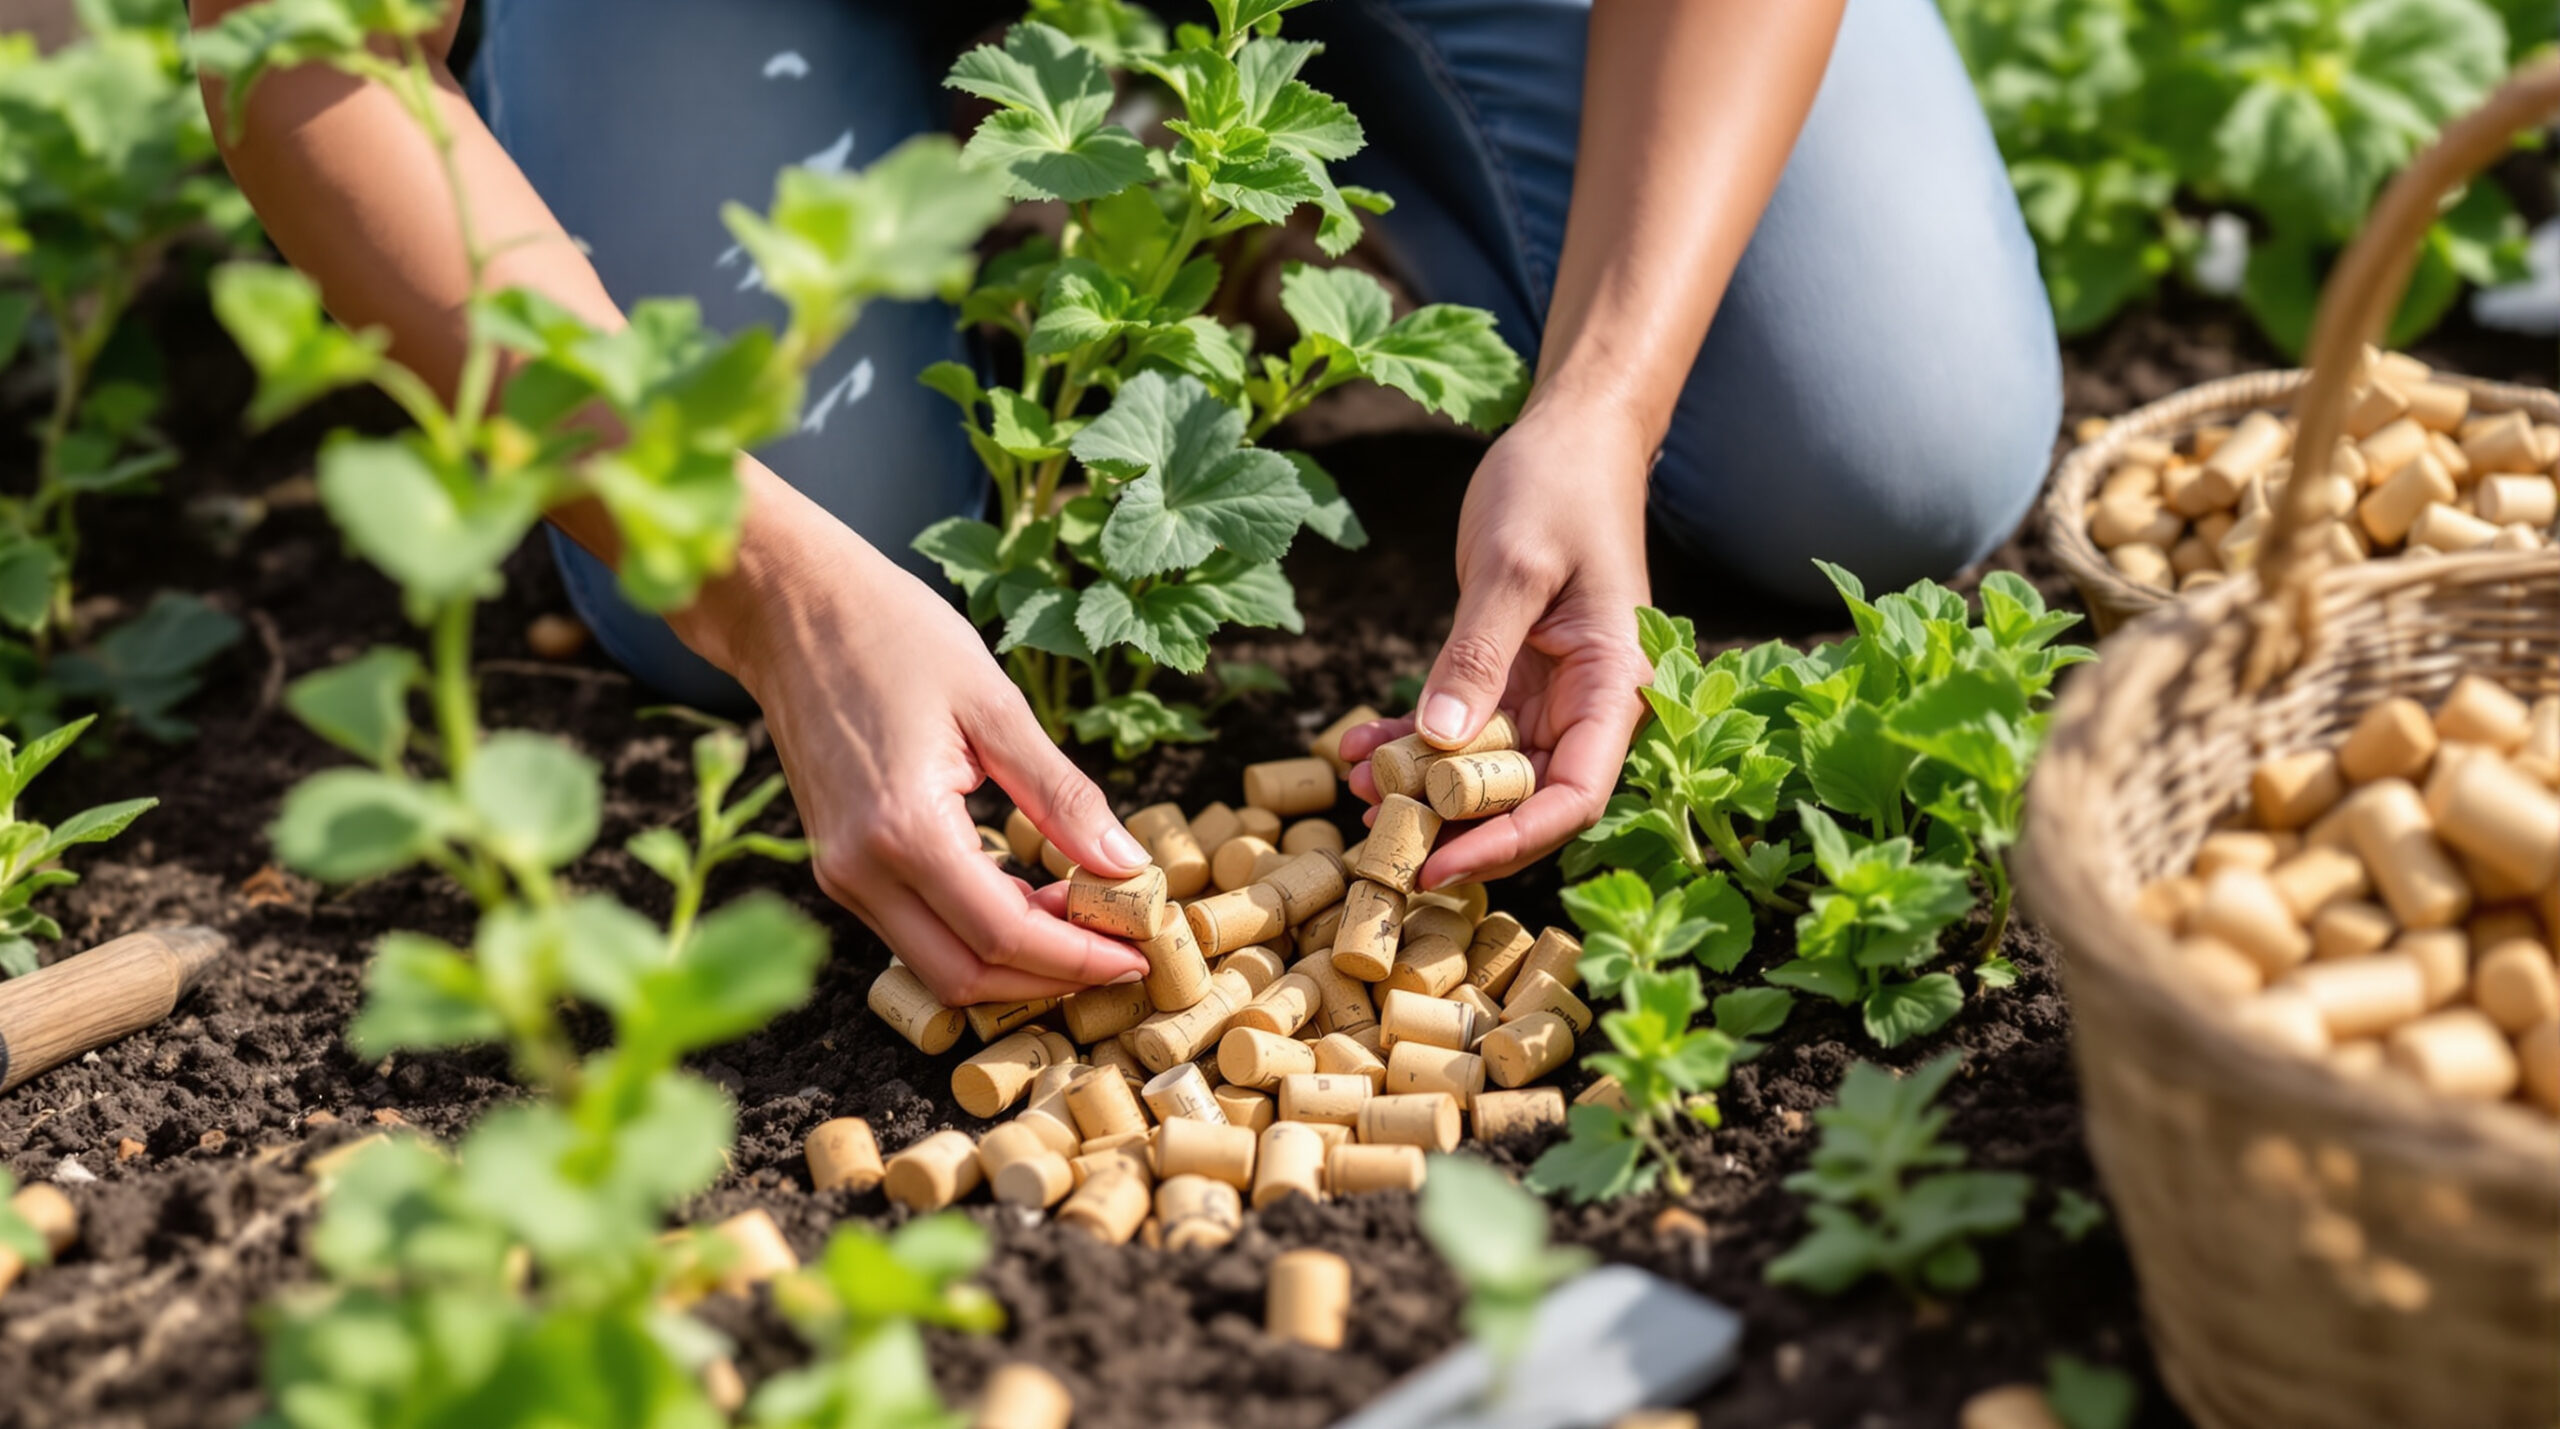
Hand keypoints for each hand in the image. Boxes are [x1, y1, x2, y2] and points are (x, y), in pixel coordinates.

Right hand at [672, 472, 1152, 1005]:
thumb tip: (1127, 864)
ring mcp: (840, 873)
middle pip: (966, 975)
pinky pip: (913, 930)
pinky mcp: (836, 864)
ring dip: (1013, 959)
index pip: (1005, 933)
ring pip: (936, 963)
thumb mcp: (996, 706)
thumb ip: (1063, 795)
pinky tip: (1026, 894)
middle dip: (1049, 978)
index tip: (1138, 955)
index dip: (1078, 958)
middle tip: (1119, 948)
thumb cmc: (892, 634)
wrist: (791, 607)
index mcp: (903, 829)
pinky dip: (975, 932)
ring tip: (1082, 917)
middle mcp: (860, 869)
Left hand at [1340, 400, 1652, 887]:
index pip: (1573, 796)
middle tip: (1375, 838)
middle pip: (1526, 798)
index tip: (1441, 865)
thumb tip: (1439, 740)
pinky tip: (1357, 746)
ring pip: (1485, 771)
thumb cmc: (1560, 486)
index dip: (1510, 842)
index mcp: (1613, 686)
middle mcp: (1586, 704)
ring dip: (1422, 788)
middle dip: (1452, 825)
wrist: (1572, 437)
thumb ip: (1477, 654)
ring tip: (1354, 791)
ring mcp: (1547, 694)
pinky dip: (1410, 742)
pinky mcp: (1509, 676)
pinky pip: (1459, 728)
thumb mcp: (1513, 564)